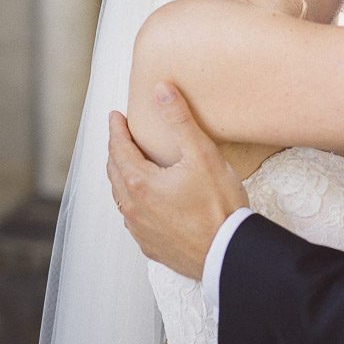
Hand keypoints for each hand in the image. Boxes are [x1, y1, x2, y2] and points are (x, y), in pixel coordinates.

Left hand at [107, 82, 249, 278]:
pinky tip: (145, 201)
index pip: (118, 148)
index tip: (116, 117)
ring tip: (131, 164)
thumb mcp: (202, 154)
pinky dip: (133, 202)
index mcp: (139, 183)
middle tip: (122, 136)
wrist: (228, 252)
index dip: (116, 129)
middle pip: (114, 172)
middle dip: (116, 150)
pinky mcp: (152, 246)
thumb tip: (161, 90)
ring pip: (121, 197)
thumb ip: (179, 119)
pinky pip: (133, 219)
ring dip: (122, 177)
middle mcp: (132, 208)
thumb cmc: (218, 205)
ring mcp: (140, 230)